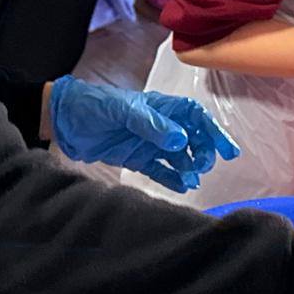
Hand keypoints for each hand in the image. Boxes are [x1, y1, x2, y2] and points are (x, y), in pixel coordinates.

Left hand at [48, 76, 239, 191]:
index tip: (228, 151)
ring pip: (179, 157)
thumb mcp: (122, 109)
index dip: (214, 132)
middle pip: (193, 139)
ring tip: (191, 179)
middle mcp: (160, 126)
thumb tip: (180, 140)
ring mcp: (150, 144)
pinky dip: (173, 179)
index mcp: (160, 107)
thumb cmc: (93, 105)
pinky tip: (183, 188)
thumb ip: (151, 124)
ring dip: (189, 168)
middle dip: (203, 153)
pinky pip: (161, 171)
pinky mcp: (137, 159)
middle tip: (201, 166)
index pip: (196, 118)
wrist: (65, 121)